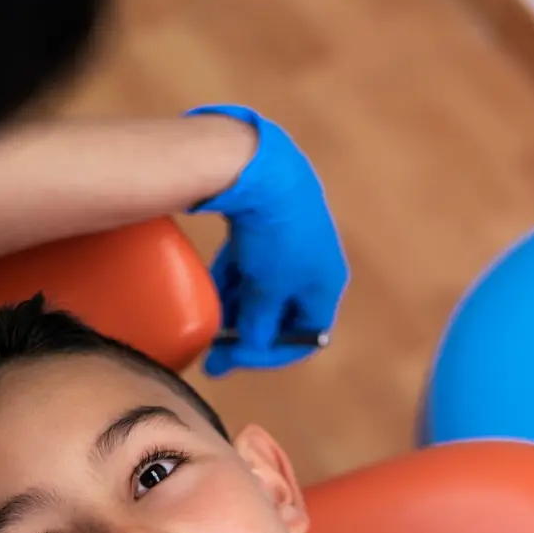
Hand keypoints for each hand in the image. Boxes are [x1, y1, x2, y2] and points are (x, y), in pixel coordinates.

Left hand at [188, 105, 347, 374]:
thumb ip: (259, 325)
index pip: (305, 337)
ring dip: (237, 309)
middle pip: (281, 315)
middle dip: (248, 333)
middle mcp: (314, 268)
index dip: (271, 354)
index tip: (237, 359)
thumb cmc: (276, 237)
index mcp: (326, 286)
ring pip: (262, 290)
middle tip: (214, 353)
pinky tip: (209, 289)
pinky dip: (233, 281)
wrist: (265, 173)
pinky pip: (251, 266)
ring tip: (207, 323)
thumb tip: (250, 345)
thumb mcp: (267, 292)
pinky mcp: (270, 227)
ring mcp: (292, 246)